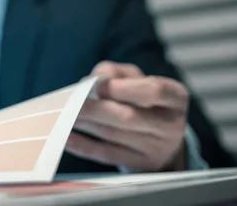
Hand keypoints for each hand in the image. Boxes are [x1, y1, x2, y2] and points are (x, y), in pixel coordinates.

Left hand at [65, 61, 188, 171]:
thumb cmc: (145, 100)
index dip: (122, 87)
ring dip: (83, 122)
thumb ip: (116, 72)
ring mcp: (155, 149)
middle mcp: (169, 125)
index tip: (96, 85)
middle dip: (93, 108)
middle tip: (68, 101)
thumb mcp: (138, 79)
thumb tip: (94, 78)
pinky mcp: (138, 164)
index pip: (153, 90)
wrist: (164, 140)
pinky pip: (105, 154)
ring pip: (112, 135)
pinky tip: (65, 136)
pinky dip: (82, 145)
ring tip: (61, 112)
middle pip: (128, 117)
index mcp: (175, 98)